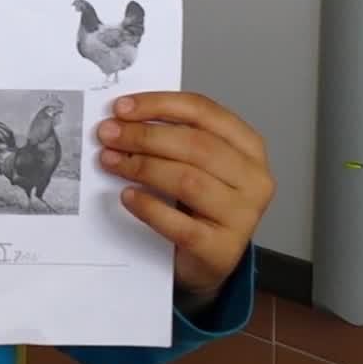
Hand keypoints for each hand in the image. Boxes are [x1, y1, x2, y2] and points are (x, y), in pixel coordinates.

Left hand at [95, 92, 272, 305]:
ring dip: (142, 167)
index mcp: (248, 146)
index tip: (121, 107)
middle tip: (109, 134)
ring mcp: (242, 216)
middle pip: (195, 144)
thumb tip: (124, 119)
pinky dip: (149, 207)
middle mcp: (253, 178)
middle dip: (144, 136)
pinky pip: (179, 224)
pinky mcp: (222, 249)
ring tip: (111, 161)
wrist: (209, 259)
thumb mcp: (195, 163)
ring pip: (188, 180)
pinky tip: (127, 196)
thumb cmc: (200, 203)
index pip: (203, 111)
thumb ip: (171, 137)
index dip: (158, 105)